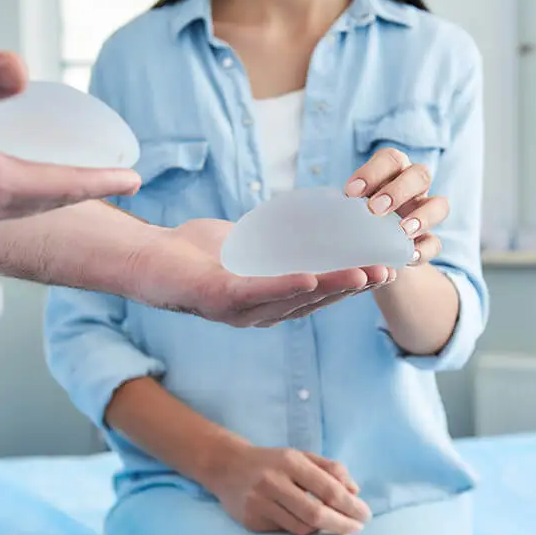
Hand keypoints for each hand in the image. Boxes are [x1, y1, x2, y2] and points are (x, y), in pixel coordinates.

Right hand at [0, 51, 139, 229]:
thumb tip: (19, 69)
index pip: (62, 187)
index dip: (101, 182)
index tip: (134, 180)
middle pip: (48, 202)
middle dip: (86, 191)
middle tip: (120, 182)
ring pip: (21, 211)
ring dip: (54, 198)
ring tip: (79, 185)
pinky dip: (22, 199)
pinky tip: (15, 187)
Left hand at [133, 218, 395, 325]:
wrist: (147, 258)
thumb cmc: (195, 252)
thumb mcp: (245, 244)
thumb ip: (274, 241)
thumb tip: (306, 221)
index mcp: (269, 300)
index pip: (319, 293)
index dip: (352, 284)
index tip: (385, 269)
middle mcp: (260, 313)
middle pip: (315, 300)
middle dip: (353, 288)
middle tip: (388, 272)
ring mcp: (240, 310)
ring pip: (294, 299)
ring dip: (329, 288)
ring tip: (361, 275)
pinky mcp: (218, 299)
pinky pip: (256, 292)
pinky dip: (284, 285)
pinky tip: (309, 276)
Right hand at [208, 443, 369, 534]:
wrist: (228, 466)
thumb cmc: (272, 461)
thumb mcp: (301, 456)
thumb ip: (330, 469)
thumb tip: (355, 491)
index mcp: (290, 462)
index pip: (328, 488)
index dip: (350, 505)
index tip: (365, 514)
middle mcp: (274, 482)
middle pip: (316, 513)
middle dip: (342, 524)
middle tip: (357, 528)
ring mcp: (260, 503)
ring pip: (302, 527)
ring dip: (323, 528)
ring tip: (334, 523)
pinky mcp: (251, 521)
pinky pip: (285, 531)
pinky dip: (301, 528)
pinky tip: (308, 523)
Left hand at [345, 148, 449, 265]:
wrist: (368, 254)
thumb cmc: (352, 221)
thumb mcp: (344, 210)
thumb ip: (340, 207)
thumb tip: (316, 212)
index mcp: (391, 172)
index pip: (390, 159)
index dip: (373, 172)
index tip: (351, 192)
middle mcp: (413, 188)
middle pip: (420, 174)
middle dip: (398, 190)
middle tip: (375, 209)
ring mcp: (424, 214)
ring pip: (440, 205)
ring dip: (422, 216)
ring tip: (402, 231)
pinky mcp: (429, 242)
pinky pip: (436, 243)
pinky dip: (425, 249)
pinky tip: (409, 256)